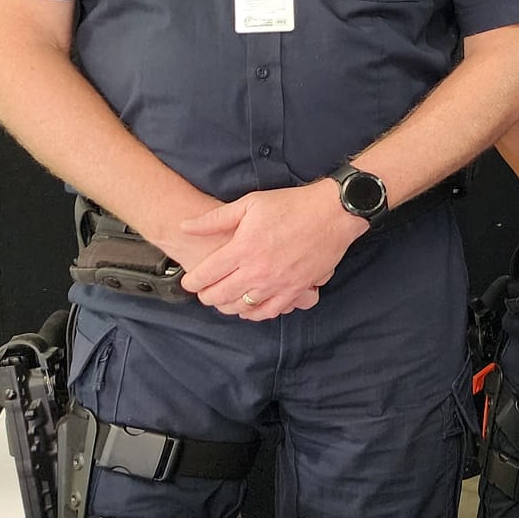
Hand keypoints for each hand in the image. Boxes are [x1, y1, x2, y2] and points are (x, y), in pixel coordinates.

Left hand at [176, 181, 366, 320]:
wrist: (333, 213)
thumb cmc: (291, 205)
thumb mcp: (249, 204)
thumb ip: (215, 219)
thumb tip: (185, 226)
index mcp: (243, 248)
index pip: (206, 274)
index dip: (192, 281)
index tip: (189, 281)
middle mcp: (258, 270)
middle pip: (220, 295)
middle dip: (206, 296)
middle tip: (203, 292)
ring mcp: (278, 283)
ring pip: (242, 307)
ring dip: (227, 306)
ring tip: (223, 299)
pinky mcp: (296, 289)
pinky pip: (269, 312)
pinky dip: (254, 314)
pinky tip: (249, 308)